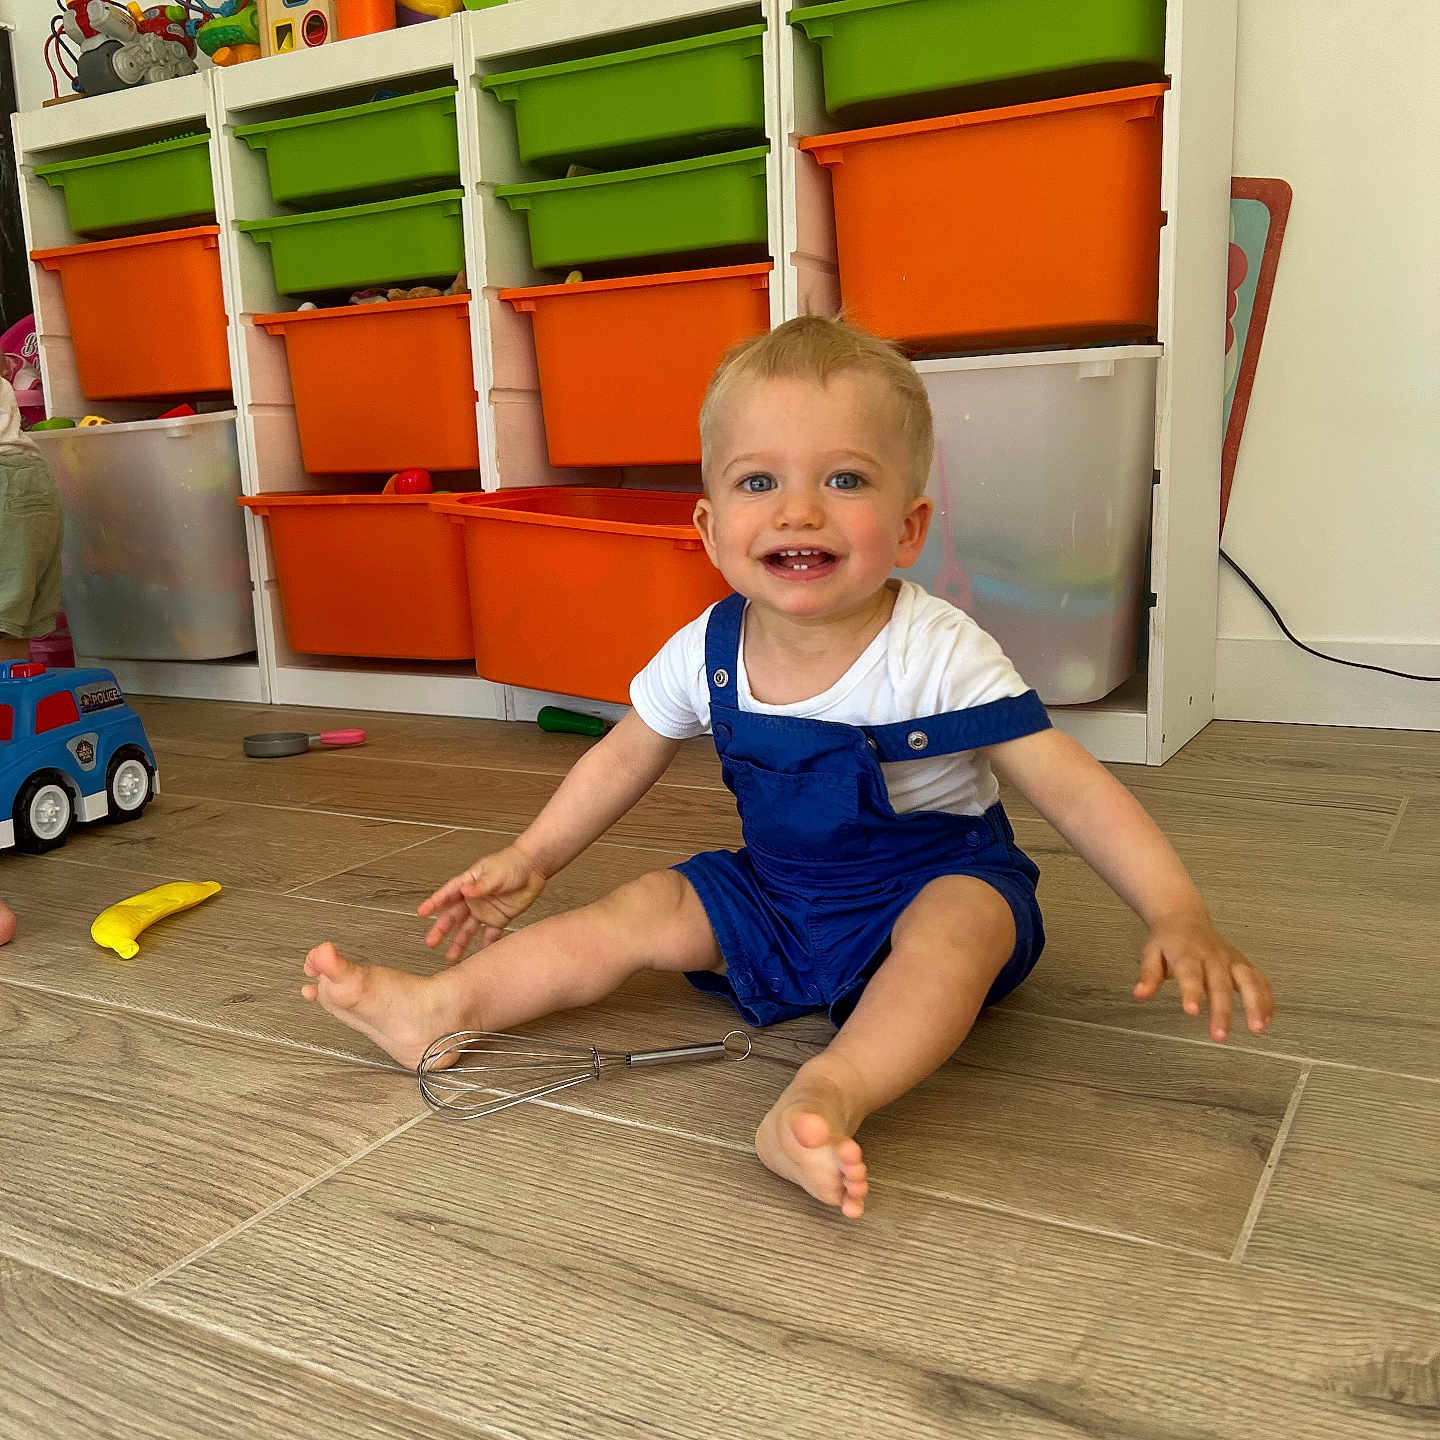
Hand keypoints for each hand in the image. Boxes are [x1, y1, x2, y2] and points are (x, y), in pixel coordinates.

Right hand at [417, 844, 547, 961]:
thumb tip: (465, 890)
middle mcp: (473, 899)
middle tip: (431, 942)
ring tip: (451, 958)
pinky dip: (486, 945)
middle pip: (453, 916)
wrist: (533, 867)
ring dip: (459, 943)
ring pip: (468, 929)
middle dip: (441, 930)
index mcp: (468, 883)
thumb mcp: (494, 873)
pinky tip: (479, 957)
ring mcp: (485, 910)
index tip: (421, 912)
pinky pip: (490, 935)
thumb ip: (480, 885)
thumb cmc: (511, 863)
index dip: (434, 903)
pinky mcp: (499, 918)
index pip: (447, 894)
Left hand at [1133, 912, 1273, 1040]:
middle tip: (1220, 1034)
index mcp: (1187, 954)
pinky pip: (1259, 980)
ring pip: (1248, 980)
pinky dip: (1266, 998)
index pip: (1190, 974)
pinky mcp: (1243, 963)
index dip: (1191, 992)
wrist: (1183, 916)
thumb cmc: (1167, 939)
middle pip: (1219, 984)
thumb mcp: (1151, 953)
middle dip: (1222, 1011)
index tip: (1192, 1011)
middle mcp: (1212, 956)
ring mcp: (1231, 959)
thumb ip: (1148, 975)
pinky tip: (1267, 1018)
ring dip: (1255, 1004)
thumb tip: (1140, 994)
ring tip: (1257, 1028)